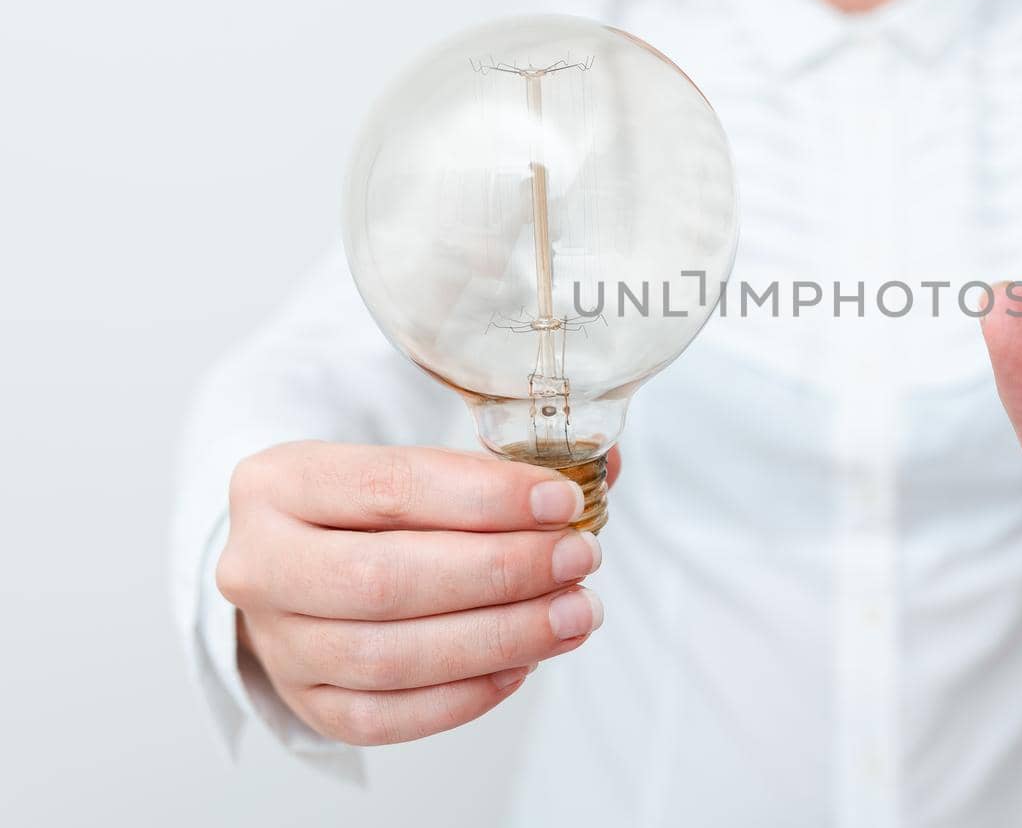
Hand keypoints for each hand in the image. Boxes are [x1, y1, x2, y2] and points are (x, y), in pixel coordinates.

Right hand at [216, 442, 619, 744]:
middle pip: (386, 580)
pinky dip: (464, 695)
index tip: (563, 504)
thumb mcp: (418, 461)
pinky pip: (386, 717)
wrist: (300, 558)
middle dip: (500, 573)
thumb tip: (604, 465)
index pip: (391, 487)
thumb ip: (505, 463)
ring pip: (388, 656)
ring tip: (573, 615)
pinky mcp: (303, 702)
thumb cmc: (373, 506)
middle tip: (579, 562)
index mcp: (279, 481)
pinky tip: (522, 664)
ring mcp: (275, 642)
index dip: (487, 499)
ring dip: (499, 638)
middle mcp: (258, 563)